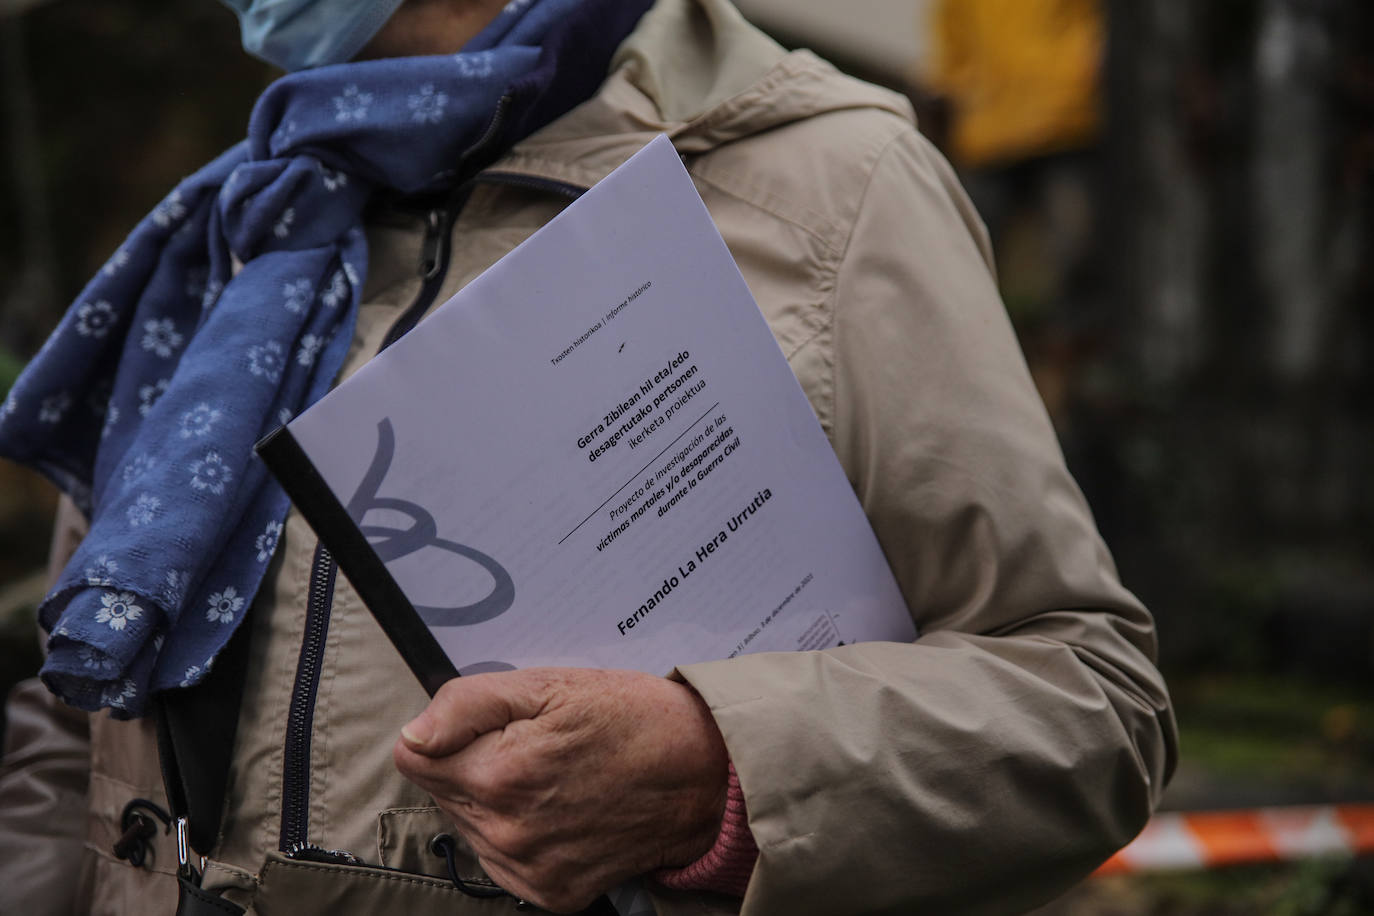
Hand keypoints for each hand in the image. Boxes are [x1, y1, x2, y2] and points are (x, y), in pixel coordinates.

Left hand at [393, 667, 728, 912]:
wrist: (703, 774)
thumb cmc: (633, 720)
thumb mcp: (551, 685)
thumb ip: (467, 704)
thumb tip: (412, 734)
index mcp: (498, 775)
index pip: (414, 756)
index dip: (448, 732)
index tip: (489, 727)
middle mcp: (506, 833)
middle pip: (442, 793)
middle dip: (472, 765)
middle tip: (532, 746)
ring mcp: (529, 870)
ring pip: (469, 830)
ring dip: (494, 804)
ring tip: (551, 777)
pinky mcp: (551, 894)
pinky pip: (504, 865)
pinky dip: (522, 837)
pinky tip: (559, 810)